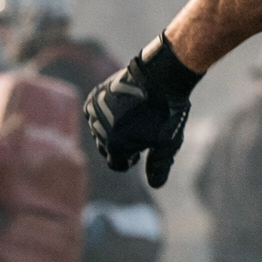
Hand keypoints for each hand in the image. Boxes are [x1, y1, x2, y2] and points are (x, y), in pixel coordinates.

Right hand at [84, 33, 202, 187]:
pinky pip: (94, 114)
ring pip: (100, 131)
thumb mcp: (167, 144)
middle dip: (121, 146)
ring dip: (113, 129)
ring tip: (133, 119)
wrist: (160, 77)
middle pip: (106, 149)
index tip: (140, 152)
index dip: (130, 160)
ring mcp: (95, 112)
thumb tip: (156, 185)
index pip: (116, 164)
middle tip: (139, 133)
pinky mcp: (94, 97)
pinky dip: (105, 115)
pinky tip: (122, 108)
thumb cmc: (167, 113)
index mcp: (115, 146)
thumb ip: (159, 166)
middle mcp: (99, 130)